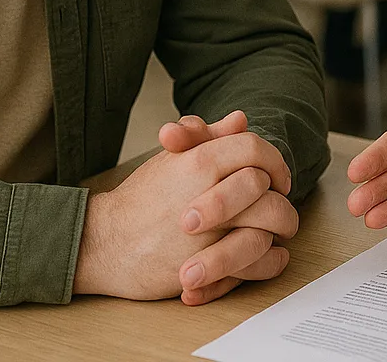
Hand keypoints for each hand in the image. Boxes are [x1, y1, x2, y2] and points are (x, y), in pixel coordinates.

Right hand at [156, 112, 300, 304]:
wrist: (104, 244)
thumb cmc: (139, 201)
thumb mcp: (171, 160)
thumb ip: (207, 138)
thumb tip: (240, 119)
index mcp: (200, 161)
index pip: (254, 147)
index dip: (273, 159)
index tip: (276, 175)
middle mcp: (209, 192)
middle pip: (266, 186)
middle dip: (281, 195)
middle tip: (281, 201)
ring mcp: (211, 231)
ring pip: (270, 224)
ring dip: (282, 226)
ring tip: (279, 230)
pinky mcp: (210, 266)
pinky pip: (260, 261)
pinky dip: (272, 260)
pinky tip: (272, 255)